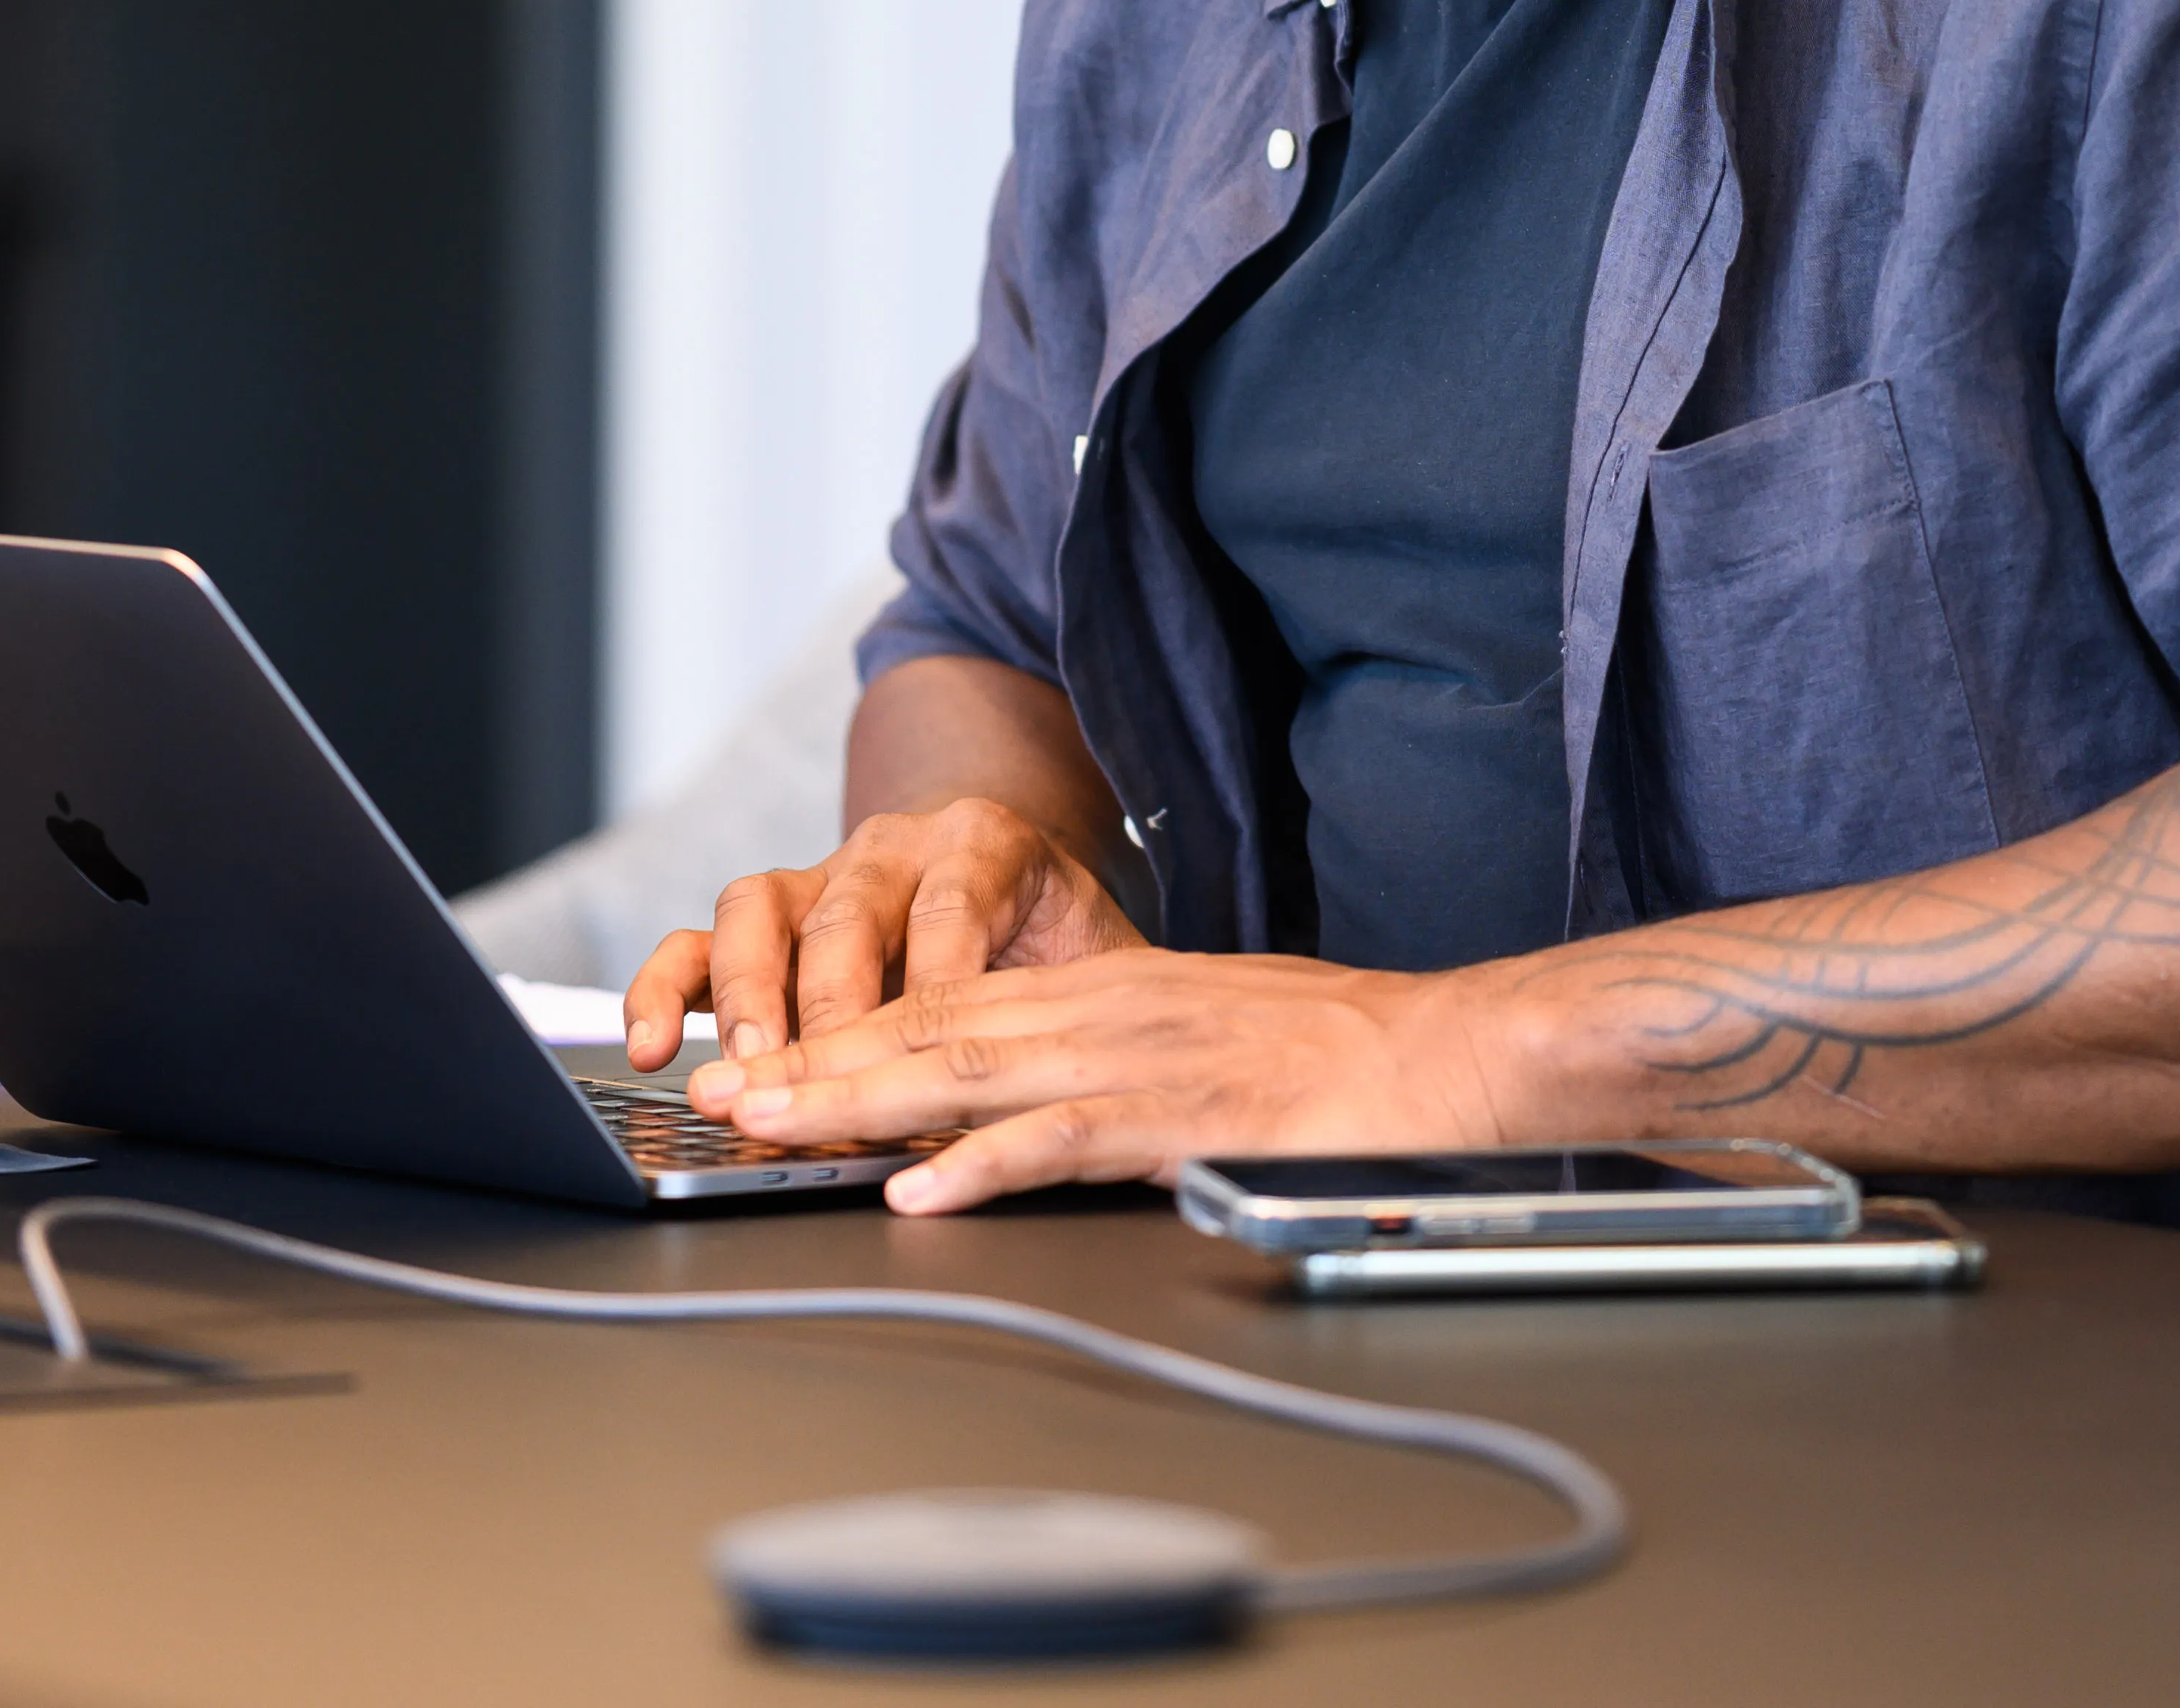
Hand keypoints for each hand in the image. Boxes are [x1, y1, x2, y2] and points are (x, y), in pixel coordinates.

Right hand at [620, 799, 1147, 1071]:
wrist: (1012, 882)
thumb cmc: (1058, 942)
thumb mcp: (1096, 963)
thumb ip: (1091, 1009)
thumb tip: (1098, 1095)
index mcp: (987, 843)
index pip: (955, 910)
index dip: (937, 985)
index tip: (931, 1056)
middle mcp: (893, 847)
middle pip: (850, 917)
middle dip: (829, 1007)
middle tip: (817, 1080)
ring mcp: (820, 877)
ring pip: (762, 911)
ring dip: (747, 997)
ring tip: (742, 1070)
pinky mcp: (768, 917)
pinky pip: (699, 939)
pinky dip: (667, 988)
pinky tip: (655, 1045)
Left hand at [694, 947, 1537, 1211]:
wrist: (1464, 1050)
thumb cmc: (1353, 1061)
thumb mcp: (1209, 1041)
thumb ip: (1120, 1067)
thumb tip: (1035, 1112)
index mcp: (1114, 990)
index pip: (949, 1007)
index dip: (845, 1037)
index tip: (762, 1066)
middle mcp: (1112, 1007)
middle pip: (930, 1031)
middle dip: (813, 1065)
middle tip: (715, 1097)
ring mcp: (1147, 1055)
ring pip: (971, 1072)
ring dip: (858, 1103)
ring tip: (771, 1128)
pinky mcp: (1192, 1115)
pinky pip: (1069, 1137)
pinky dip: (983, 1163)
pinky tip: (921, 1189)